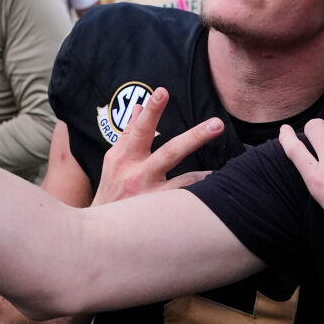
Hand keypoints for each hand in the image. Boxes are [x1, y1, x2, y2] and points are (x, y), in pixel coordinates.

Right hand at [92, 87, 222, 205]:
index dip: (151, 110)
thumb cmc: (112, 189)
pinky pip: (184, 198)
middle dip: (194, 136)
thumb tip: (138, 106)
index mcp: (124, 156)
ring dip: (205, 174)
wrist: (98, 232)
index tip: (163, 92)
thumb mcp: (115, 159)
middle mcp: (136, 173)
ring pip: (183, 180)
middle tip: (217, 123)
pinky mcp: (157, 212)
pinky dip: (200, 191)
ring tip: (225, 168)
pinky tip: (216, 189)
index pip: (139, 129)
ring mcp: (148, 193)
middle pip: (169, 150)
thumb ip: (129, 132)